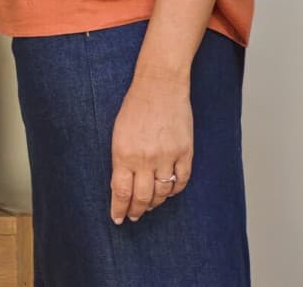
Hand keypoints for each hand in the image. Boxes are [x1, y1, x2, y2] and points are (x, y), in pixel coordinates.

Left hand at [109, 69, 192, 222]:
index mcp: (123, 153)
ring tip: (149, 205)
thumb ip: (120, 159)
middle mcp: (145, 158)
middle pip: (142, 197)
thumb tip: (121, 185)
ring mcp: (167, 156)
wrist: (160, 85)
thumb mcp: (118, 133)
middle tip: (133, 216)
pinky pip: (181, 180)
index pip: (121, 191)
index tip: (117, 218)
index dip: (119, 208)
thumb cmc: (135, 106)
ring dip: (155, 203)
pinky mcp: (185, 152)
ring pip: (162, 192)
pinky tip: (167, 192)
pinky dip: (174, 190)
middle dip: (136, 211)